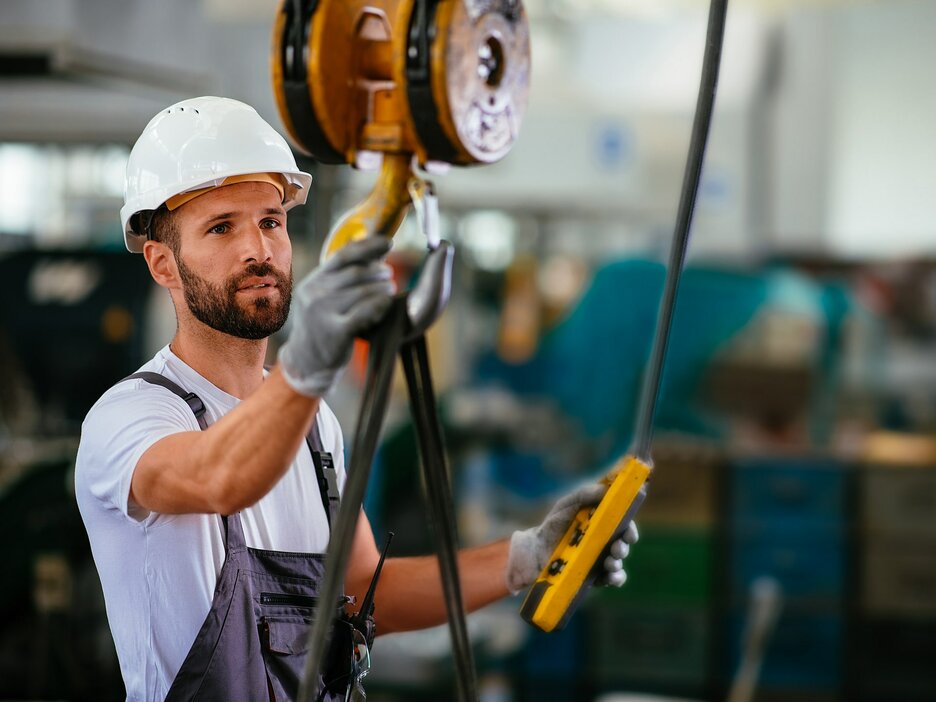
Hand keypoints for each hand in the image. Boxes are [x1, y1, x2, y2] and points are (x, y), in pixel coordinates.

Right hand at [278, 238, 395, 396]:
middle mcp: (315, 294)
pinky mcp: (335, 331)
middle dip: (378, 271)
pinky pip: (364, 312)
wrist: (307, 362)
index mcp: (313, 281)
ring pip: (362, 292)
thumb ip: (341, 277)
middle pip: (355, 273)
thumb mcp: (324, 297)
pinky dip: (380, 305)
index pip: (343, 255)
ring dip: (382, 288)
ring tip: (391, 289)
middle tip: (390, 275)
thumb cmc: (323, 325)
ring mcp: (323, 313)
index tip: (388, 242)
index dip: (368, 246)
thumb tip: (369, 249)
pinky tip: (387, 304)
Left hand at [505, 483, 638, 593]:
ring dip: (618, 563)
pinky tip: (610, 576)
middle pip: (623, 544)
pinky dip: (616, 578)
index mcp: (602, 524)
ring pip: (618, 562)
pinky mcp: (594, 576)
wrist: (537, 549)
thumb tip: (607, 489)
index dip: (630, 529)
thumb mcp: (569, 504)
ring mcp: (600, 560)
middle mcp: (604, 542)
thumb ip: (586, 494)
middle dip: (623, 547)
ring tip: (609, 562)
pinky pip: (611, 579)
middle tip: (616, 549)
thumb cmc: (554, 523)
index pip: (623, 525)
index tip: (629, 534)